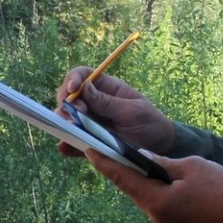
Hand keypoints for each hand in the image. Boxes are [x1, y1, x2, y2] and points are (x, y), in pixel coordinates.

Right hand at [57, 69, 176, 154]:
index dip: (73, 78)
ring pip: (66, 117)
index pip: (83, 75)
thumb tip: (84, 88)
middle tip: (75, 114)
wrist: (159, 147)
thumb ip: (108, 102)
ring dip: (63, 122)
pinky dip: (67, 143)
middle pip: (68, 96)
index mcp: (106, 88)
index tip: (72, 89)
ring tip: (70, 130)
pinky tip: (65, 147)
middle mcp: (94, 103)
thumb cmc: (150, 122)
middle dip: (66, 103)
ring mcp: (89, 121)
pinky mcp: (89, 140)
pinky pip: (73, 140)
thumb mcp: (132, 111)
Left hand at [84, 148, 222, 222]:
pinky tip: (179, 193)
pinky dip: (168, 201)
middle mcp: (157, 220)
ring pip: (153, 204)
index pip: (122, 179)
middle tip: (125, 156)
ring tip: (161, 174)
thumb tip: (143, 159)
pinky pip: (167, 215)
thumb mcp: (191, 167)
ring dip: (154, 189)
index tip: (90, 151)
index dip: (104, 163)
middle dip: (132, 175)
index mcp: (156, 202)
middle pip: (137, 193)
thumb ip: (163, 163)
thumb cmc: (222, 190)